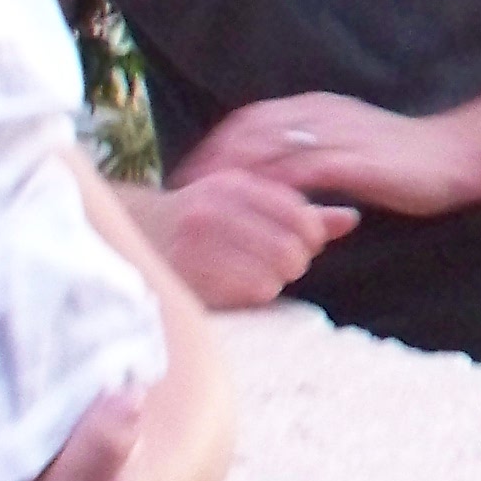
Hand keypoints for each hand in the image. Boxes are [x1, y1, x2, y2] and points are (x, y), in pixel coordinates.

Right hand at [122, 170, 352, 310]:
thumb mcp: (245, 203)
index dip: (312, 234)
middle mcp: (214, 211)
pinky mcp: (186, 279)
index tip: (305, 242)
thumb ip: (300, 211)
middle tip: (281, 263)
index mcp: (233, 185)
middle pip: (290, 250)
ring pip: (271, 276)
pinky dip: (251, 295)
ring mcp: (196, 247)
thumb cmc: (200, 220)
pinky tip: (237, 286)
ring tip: (255, 274)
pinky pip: (247, 294)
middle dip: (294, 261)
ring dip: (272, 281)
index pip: (298, 213)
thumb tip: (351, 219)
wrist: (130, 234)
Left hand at [180, 92, 465, 221]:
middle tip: (185, 194)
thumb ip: (315, 152)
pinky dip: (268, 191)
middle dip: (212, 161)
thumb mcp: (350, 145)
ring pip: (265, 148)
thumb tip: (280, 174)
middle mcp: (319, 113)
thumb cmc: (406, 159)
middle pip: (247, 130)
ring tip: (206, 207)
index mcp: (317, 107)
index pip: (250, 119)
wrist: (456, 156)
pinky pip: (296, 174)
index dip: (217, 145)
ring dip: (231, 177)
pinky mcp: (349, 160)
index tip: (194, 175)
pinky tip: (249, 213)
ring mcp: (334, 134)